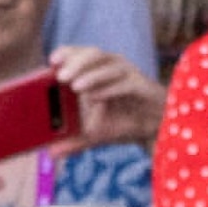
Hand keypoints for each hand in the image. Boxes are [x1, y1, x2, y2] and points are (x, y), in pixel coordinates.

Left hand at [44, 43, 162, 149]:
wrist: (155, 131)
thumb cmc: (124, 123)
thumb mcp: (95, 134)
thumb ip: (75, 141)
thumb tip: (52, 153)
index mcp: (98, 70)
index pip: (80, 53)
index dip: (66, 53)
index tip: (51, 61)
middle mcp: (113, 66)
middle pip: (93, 54)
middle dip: (75, 62)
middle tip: (60, 78)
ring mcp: (129, 74)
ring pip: (108, 64)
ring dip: (90, 74)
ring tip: (74, 86)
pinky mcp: (142, 86)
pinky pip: (125, 83)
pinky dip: (109, 89)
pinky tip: (95, 97)